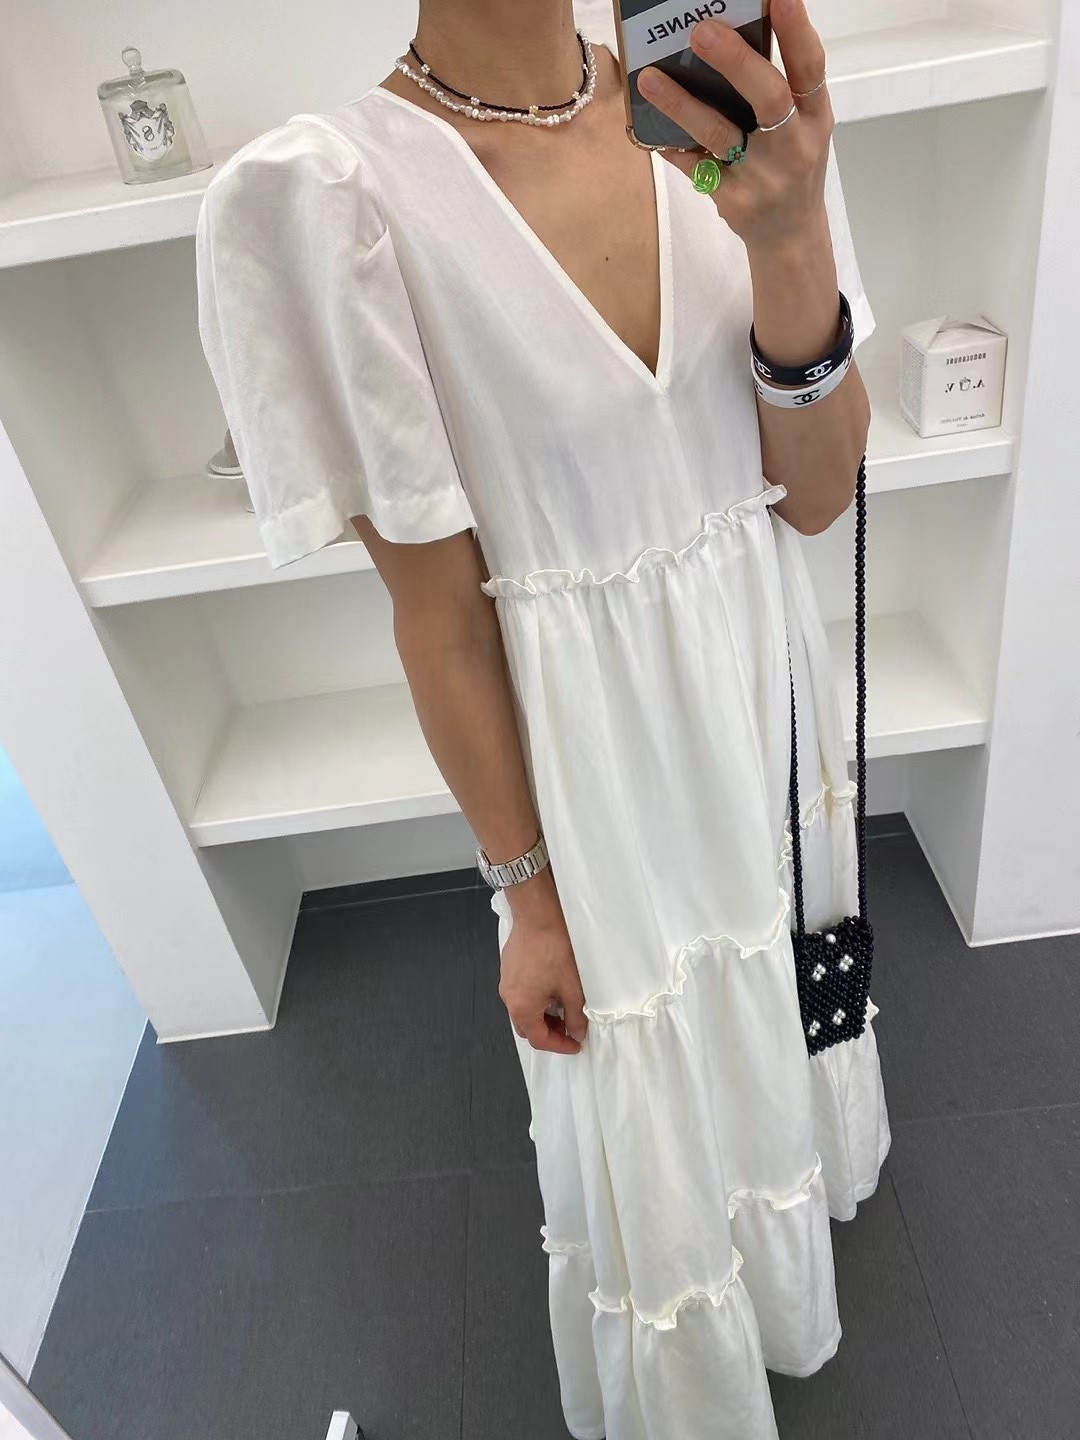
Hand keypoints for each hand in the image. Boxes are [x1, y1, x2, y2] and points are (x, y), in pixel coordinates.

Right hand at [498, 872, 588, 1055]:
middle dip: (549, 1031)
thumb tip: (577, 1031)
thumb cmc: (554, 949)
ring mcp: (506, 980)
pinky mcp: (509, 966)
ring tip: (563, 1006)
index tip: (575, 1043)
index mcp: (522, 1007)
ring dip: (542, 1014)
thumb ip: (576, 1016)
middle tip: (570, 1027)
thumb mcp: (572, 988)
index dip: (559, 1045)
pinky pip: (520, 991)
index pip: (539, 1039)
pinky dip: (535, 998)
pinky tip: (552, 986)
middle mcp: (509, 997)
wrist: (538, 916)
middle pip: (527, 1027)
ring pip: (522, 1008)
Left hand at [637, 0, 833, 252]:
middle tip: (702, 31)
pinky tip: (649, 126)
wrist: (790, 236)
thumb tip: (729, 36)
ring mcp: (763, 176)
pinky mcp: (733, 200)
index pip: (810, 67)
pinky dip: (671, 144)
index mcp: (815, 116)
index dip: (796, 29)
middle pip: (769, 97)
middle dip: (736, 61)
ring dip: (681, 104)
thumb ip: (779, 88)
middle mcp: (794, 145)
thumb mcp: (801, 127)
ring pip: (719, 133)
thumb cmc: (791, 166)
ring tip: (649, 78)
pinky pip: (693, 164)